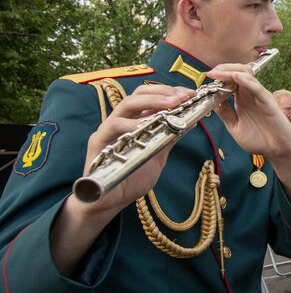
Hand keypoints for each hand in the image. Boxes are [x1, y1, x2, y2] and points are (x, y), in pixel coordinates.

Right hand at [77, 84, 195, 214]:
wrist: (111, 201)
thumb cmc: (133, 177)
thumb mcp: (158, 155)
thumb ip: (170, 137)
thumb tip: (191, 120)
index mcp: (134, 121)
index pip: (151, 96)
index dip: (170, 92)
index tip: (190, 94)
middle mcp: (121, 120)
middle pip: (139, 94)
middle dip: (163, 92)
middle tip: (183, 97)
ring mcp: (108, 129)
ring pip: (126, 104)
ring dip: (152, 102)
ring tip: (172, 105)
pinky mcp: (97, 142)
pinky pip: (113, 126)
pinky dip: (131, 123)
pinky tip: (147, 125)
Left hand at [207, 63, 290, 159]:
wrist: (277, 151)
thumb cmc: (260, 140)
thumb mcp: (235, 127)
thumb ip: (225, 114)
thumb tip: (212, 102)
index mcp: (242, 100)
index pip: (230, 81)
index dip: (219, 77)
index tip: (207, 79)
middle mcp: (250, 95)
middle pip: (238, 72)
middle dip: (223, 69)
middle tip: (210, 73)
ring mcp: (259, 96)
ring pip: (246, 74)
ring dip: (230, 71)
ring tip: (217, 74)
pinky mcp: (267, 101)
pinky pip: (256, 86)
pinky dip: (245, 80)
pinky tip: (234, 77)